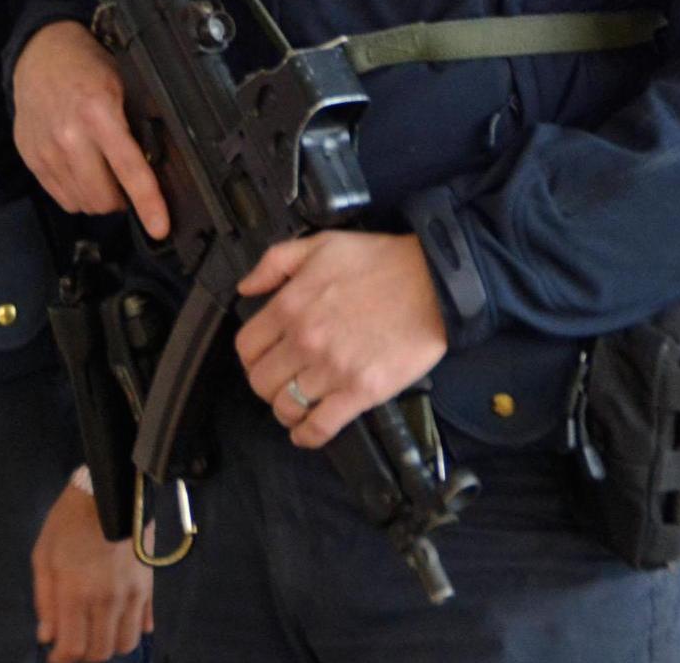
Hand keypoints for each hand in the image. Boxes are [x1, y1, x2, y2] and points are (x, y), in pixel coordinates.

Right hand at [13, 21, 167, 239]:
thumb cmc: (86, 66)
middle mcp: (69, 136)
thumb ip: (136, 124)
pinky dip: (77, 193)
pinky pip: (61, 197)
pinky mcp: (31, 158)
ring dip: (99, 198)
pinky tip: (81, 170)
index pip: (129, 169)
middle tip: (127, 184)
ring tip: (103, 174)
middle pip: (102, 198)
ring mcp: (46, 150)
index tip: (160, 227)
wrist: (39, 53)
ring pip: (82, 203)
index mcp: (98, 113)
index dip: (148, 203)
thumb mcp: (123, 84)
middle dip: (122, 201)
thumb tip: (160, 165)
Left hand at [32, 484, 150, 661]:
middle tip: (73, 647)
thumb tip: (46, 636)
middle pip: (101, 652)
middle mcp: (108, 600)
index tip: (54, 660)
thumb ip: (45, 600)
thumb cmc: (68, 521)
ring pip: (126, 643)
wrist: (109, 490)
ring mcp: (132, 594)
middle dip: (84, 656)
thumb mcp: (43, 555)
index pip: (73, 648)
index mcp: (76, 593)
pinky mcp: (148, 585)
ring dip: (108, 646)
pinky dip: (131, 630)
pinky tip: (116, 623)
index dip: (61, 661)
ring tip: (94, 635)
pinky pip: (144, 623)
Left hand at [235, 232, 449, 450]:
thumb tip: (246, 288)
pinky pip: (321, 426)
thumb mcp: (320, 244)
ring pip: (286, 406)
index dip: (251, 357)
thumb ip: (274, 263)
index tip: (262, 359)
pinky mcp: (361, 392)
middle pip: (261, 381)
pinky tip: (306, 433)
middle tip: (280, 382)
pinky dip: (307, 435)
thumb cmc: (380, 261)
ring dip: (286, 410)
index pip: (247, 347)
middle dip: (266, 385)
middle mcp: (304, 341)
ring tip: (294, 406)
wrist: (434, 282)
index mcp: (289, 306)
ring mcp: (331, 370)